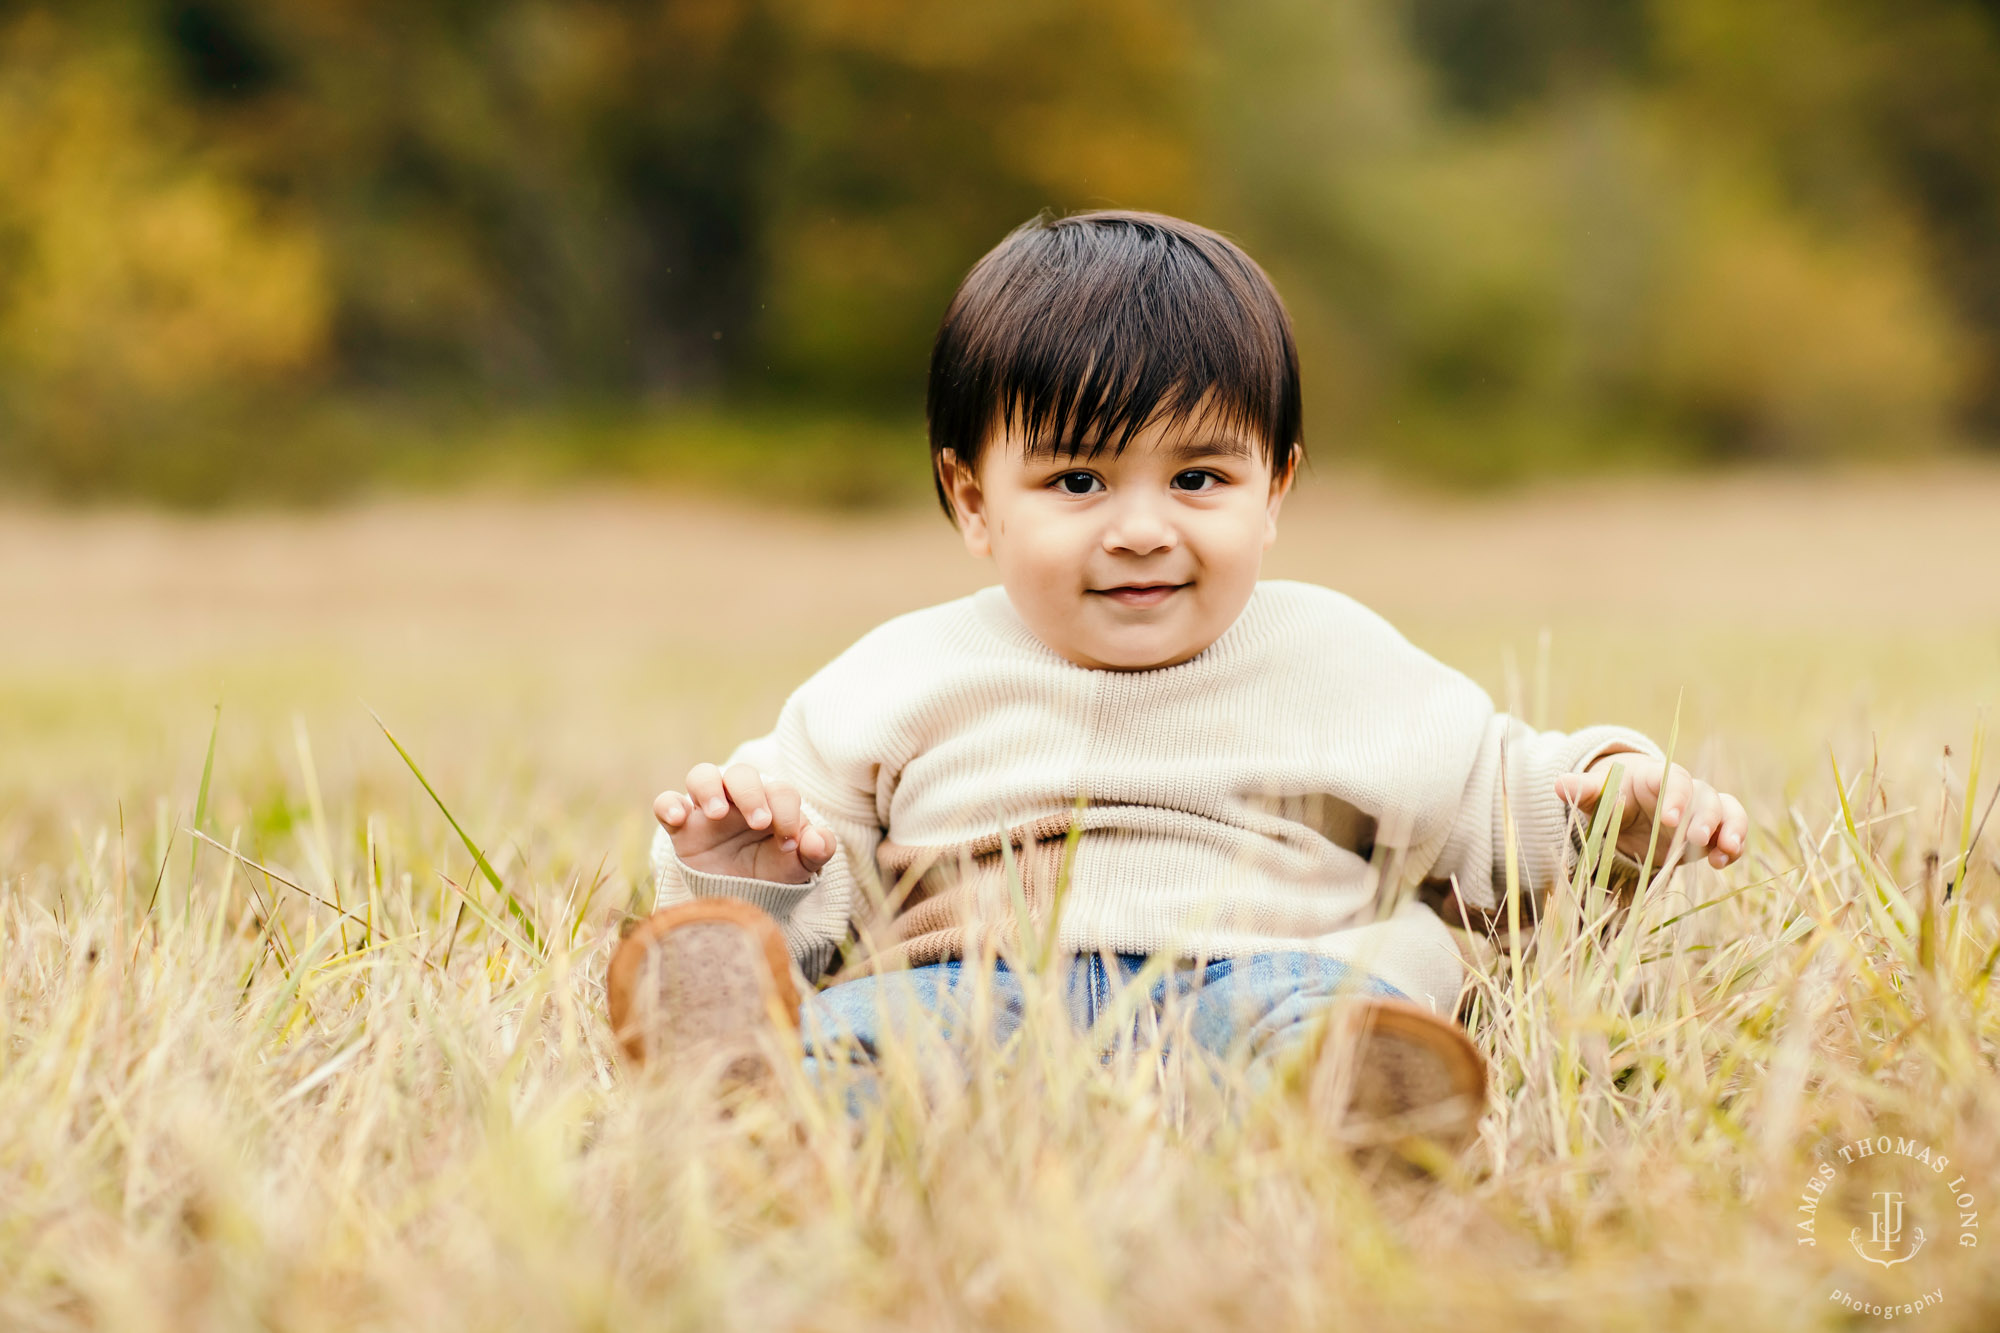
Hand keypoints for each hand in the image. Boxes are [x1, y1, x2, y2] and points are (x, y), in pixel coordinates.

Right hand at [655, 762, 839, 883]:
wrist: (740, 897)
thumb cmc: (772, 872)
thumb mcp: (799, 865)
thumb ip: (816, 850)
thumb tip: (818, 839)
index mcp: (771, 802)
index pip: (780, 791)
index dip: (787, 812)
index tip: (789, 843)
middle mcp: (738, 798)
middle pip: (741, 774)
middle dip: (752, 794)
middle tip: (760, 822)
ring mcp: (707, 809)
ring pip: (702, 775)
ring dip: (710, 788)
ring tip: (718, 814)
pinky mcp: (681, 826)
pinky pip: (666, 802)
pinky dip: (669, 804)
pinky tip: (679, 818)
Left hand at [1554, 754, 1747, 870]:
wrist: (1630, 807)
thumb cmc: (1614, 797)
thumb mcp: (1598, 794)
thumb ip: (1584, 791)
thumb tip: (1558, 784)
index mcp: (1657, 777)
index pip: (1672, 780)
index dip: (1674, 796)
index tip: (1667, 818)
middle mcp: (1686, 791)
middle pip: (1704, 796)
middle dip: (1703, 817)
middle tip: (1696, 839)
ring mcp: (1702, 811)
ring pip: (1727, 810)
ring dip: (1731, 829)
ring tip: (1724, 851)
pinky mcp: (1711, 832)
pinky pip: (1731, 833)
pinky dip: (1732, 847)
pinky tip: (1723, 863)